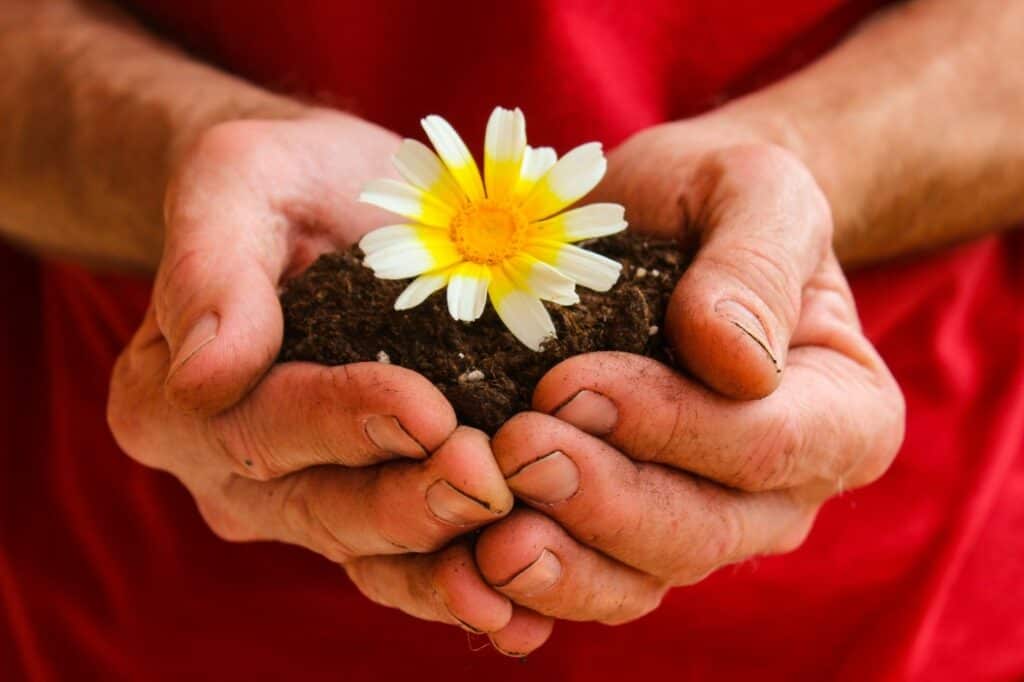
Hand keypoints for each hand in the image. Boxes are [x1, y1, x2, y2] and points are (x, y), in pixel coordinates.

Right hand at [107, 112, 551, 648]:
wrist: (334, 209)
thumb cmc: (286, 183)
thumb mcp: (238, 179)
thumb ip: (212, 265)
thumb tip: (204, 371)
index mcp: (174, 398)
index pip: (260, 422)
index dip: (343, 422)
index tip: (426, 410)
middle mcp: (230, 471)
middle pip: (320, 505)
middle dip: (409, 503)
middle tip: (488, 483)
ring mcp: (299, 501)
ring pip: (371, 553)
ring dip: (445, 568)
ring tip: (518, 574)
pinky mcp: (365, 506)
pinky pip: (409, 565)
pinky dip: (464, 588)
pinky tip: (526, 612)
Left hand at [471, 121, 904, 629]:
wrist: (667, 227)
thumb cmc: (719, 200)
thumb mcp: (756, 192)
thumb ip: (756, 264)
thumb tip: (735, 362)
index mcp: (843, 416)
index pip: (764, 444)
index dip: (667, 426)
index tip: (567, 385)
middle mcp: (784, 493)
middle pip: (698, 531)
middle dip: (600, 500)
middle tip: (515, 452)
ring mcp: (706, 523)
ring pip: (639, 578)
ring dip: (561, 569)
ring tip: (486, 538)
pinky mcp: (630, 536)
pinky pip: (589, 582)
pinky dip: (533, 590)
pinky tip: (473, 570)